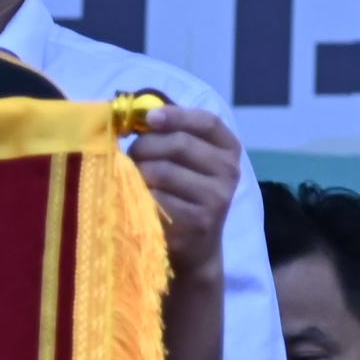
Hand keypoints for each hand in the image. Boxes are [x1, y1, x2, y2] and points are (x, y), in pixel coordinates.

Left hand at [128, 106, 240, 281]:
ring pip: (162, 171)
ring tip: (133, 180)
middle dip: (145, 146)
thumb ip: (172, 134)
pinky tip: (138, 200)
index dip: (176, 115)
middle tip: (131, 156)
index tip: (148, 118)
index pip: (207, 122)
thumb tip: (137, 112)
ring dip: (138, 172)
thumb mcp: (189, 162)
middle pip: (178, 144)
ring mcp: (215, 199)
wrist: (196, 248)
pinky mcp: (197, 223)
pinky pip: (155, 198)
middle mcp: (229, 172)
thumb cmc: (184, 194)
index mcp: (229, 150)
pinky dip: (140, 196)